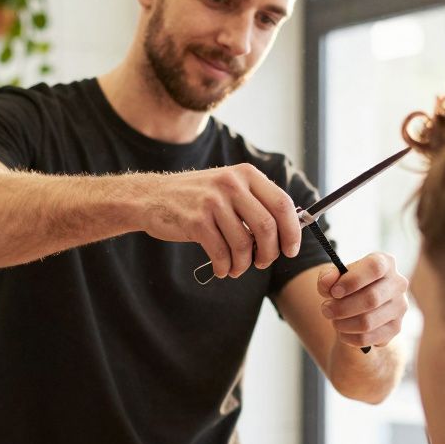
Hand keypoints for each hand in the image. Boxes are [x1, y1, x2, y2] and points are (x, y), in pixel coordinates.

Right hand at [138, 164, 301, 278]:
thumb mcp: (228, 187)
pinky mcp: (196, 220)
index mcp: (246, 174)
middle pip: (267, 227)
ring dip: (244, 264)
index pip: (282, 204)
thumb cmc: (196, 197)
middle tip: (262, 262)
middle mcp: (231, 184)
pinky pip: (221, 252)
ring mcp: (212, 201)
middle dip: (269, 253)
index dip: (292, 231)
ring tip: (237, 268)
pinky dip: (224, 267)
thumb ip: (254, 203)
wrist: (152, 197)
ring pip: (243, 244)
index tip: (290, 249)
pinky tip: (222, 269)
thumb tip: (286, 232)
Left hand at [316, 252, 407, 349]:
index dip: (353, 280)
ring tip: (333, 320)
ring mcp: (400, 307)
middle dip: (342, 307)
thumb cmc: (345, 286)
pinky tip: (342, 332)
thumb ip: (327, 276)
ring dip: (343, 324)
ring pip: (368, 322)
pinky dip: (349, 337)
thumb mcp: (333, 277)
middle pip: (371, 299)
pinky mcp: (395, 328)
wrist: (356, 307)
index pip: (375, 267)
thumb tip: (328, 282)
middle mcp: (397, 283)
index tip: (334, 292)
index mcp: (384, 263)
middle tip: (326, 309)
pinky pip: (368, 338)